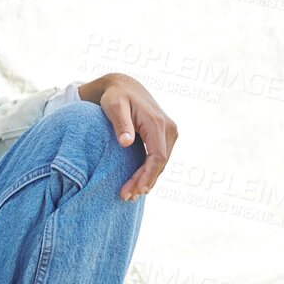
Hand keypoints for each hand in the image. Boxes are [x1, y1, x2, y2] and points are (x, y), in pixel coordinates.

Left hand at [80, 73, 177, 200]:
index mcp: (157, 123)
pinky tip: (138, 183)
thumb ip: (120, 123)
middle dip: (144, 182)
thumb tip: (126, 143)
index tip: (134, 190)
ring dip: (147, 179)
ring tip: (130, 194)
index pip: (157, 157)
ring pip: (161, 163)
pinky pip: (159, 158)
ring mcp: (169, 132)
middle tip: (126, 197)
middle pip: (160, 164)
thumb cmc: (116, 96)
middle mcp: (168, 128)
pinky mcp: (165, 136)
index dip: (147, 176)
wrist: (124, 86)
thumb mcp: (114, 106)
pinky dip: (149, 171)